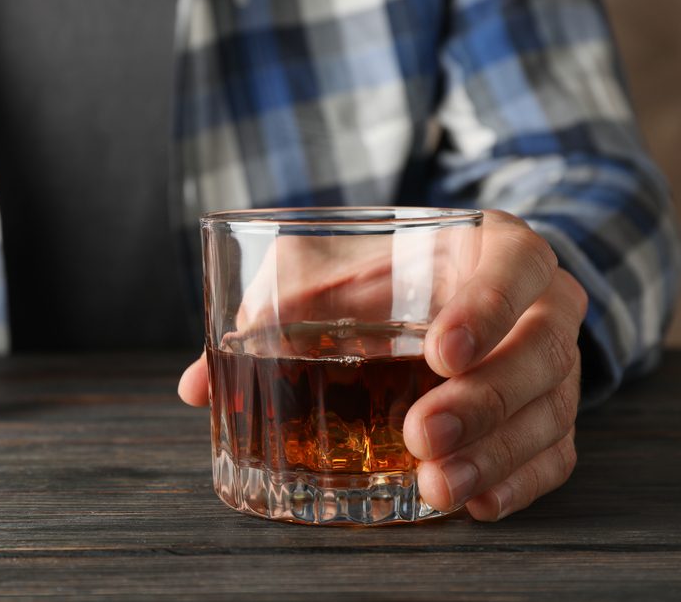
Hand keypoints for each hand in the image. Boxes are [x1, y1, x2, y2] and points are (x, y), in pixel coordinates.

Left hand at [178, 209, 586, 520]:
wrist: (452, 290)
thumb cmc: (384, 277)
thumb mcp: (333, 273)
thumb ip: (272, 312)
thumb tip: (194, 385)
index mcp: (495, 248)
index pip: (513, 266)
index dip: (487, 307)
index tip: (439, 352)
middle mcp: (542, 304)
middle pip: (540, 352)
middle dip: (482, 400)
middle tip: (420, 434)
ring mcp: (556, 363)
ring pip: (550, 412)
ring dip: (495, 454)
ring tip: (436, 487)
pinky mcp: (553, 413)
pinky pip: (557, 454)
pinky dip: (519, 483)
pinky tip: (475, 504)